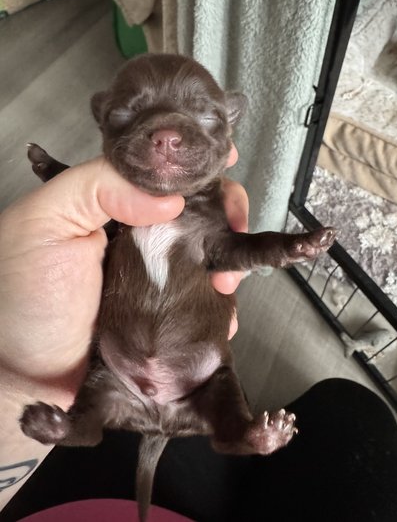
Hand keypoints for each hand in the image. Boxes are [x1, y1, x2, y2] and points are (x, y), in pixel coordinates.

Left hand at [0, 149, 247, 406]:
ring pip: (207, 254)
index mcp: (111, 207)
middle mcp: (139, 238)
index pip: (163, 174)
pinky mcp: (165, 315)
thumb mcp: (44, 223)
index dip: (198, 165)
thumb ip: (97, 186)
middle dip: (225, 214)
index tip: (227, 161)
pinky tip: (223, 308)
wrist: (26, 376)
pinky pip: (203, 301)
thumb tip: (170, 197)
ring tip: (226, 280)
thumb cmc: (22, 299)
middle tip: (234, 228)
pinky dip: (221, 303)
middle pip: (197, 212)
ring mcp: (156, 278)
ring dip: (230, 259)